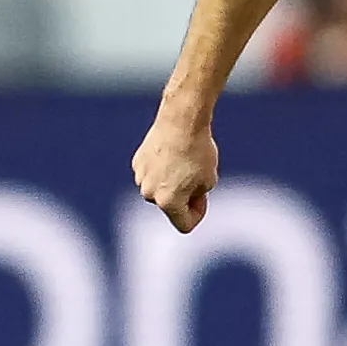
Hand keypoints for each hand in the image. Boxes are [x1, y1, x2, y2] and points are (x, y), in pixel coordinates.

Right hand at [133, 104, 220, 231]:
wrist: (181, 120)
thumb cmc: (199, 151)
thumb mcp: (209, 180)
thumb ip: (196, 196)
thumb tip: (185, 196)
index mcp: (168, 203)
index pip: (184, 224)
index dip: (198, 213)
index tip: (203, 197)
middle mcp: (150, 194)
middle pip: (170, 205)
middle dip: (182, 196)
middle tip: (195, 175)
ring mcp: (141, 178)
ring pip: (159, 189)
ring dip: (170, 182)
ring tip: (183, 161)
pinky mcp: (137, 162)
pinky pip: (152, 173)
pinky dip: (161, 168)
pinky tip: (171, 153)